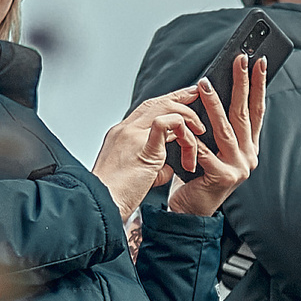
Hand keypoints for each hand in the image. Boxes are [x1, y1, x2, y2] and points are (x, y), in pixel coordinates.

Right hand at [92, 89, 207, 219]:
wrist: (101, 205)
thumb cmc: (115, 196)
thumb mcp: (137, 175)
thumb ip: (153, 165)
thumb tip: (168, 167)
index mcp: (121, 135)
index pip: (147, 108)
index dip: (168, 101)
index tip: (185, 99)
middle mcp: (125, 130)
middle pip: (157, 102)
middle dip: (181, 97)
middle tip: (199, 96)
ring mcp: (132, 136)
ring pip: (165, 109)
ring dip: (187, 118)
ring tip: (199, 133)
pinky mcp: (142, 147)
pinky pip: (165, 124)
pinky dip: (183, 131)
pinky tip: (190, 144)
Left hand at [167, 55, 266, 217]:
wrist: (191, 210)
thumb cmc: (198, 175)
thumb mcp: (212, 147)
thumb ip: (218, 126)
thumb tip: (210, 89)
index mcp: (249, 146)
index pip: (256, 110)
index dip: (258, 85)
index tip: (259, 61)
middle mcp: (248, 155)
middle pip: (245, 114)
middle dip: (243, 84)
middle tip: (240, 60)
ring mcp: (238, 167)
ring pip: (225, 129)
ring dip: (215, 104)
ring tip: (205, 83)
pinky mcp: (222, 177)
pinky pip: (205, 150)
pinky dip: (194, 137)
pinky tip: (187, 123)